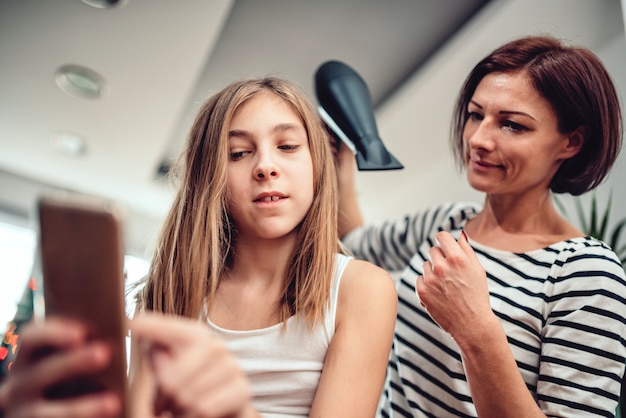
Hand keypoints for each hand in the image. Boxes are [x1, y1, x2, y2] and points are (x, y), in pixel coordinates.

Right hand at [0, 317, 120, 417]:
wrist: (48, 415)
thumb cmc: (65, 386)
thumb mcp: (63, 366)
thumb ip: (77, 351)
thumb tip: (114, 336)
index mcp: (28, 361)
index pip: (32, 338)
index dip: (55, 332)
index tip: (83, 332)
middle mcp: (18, 385)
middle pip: (41, 370)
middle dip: (74, 362)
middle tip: (105, 354)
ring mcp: (21, 412)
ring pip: (44, 411)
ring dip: (81, 406)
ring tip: (113, 402)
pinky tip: (108, 414)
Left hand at [130, 312, 254, 417]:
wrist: (224, 410)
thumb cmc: (189, 389)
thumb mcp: (167, 373)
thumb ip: (158, 358)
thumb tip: (148, 339)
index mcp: (195, 336)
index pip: (170, 330)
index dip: (152, 327)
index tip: (133, 324)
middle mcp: (216, 346)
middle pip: (171, 378)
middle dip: (164, 398)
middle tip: (166, 402)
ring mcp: (231, 366)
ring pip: (188, 396)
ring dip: (179, 410)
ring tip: (182, 408)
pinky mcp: (242, 390)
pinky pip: (205, 408)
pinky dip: (194, 417)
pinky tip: (196, 414)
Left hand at [416, 231, 495, 341]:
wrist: (472, 324)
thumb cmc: (477, 296)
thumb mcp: (477, 270)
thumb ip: (467, 250)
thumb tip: (459, 235)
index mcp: (457, 259)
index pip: (441, 236)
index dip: (444, 241)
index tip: (446, 247)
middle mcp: (442, 267)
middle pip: (432, 250)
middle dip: (440, 257)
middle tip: (449, 271)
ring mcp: (430, 279)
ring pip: (426, 265)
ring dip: (433, 271)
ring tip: (447, 285)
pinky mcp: (422, 291)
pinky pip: (420, 279)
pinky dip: (427, 284)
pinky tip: (439, 293)